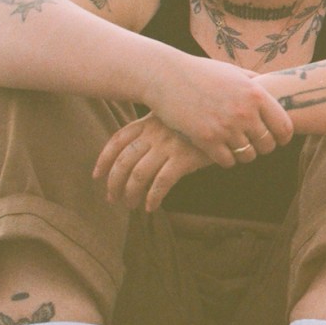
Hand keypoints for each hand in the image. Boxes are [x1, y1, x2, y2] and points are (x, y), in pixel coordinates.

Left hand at [94, 117, 214, 212]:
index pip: (117, 141)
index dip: (104, 160)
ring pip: (138, 174)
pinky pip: (161, 182)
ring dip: (130, 193)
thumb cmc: (201, 120)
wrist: (228, 117)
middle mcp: (154, 133)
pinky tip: (151, 207)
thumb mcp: (174, 117)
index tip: (97, 176)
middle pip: (123, 161)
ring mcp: (168, 145)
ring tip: (130, 206)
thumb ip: (156, 129)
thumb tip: (139, 151)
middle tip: (113, 198)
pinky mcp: (184, 158)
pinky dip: (153, 197)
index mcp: (148, 122)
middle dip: (114, 183)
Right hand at [145, 56, 292, 166]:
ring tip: (236, 148)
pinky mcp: (206, 139)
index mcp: (256, 95)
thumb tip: (274, 85)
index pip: (284, 127)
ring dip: (244, 155)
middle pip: (268, 145)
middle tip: (253, 145)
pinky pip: (228, 162)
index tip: (277, 140)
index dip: (282, 137)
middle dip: (262, 147)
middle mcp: (244, 112)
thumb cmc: (201, 72)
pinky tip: (220, 152)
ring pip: (248, 156)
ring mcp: (225, 127)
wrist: (166, 76)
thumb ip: (254, 81)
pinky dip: (226, 160)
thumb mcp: (232, 71)